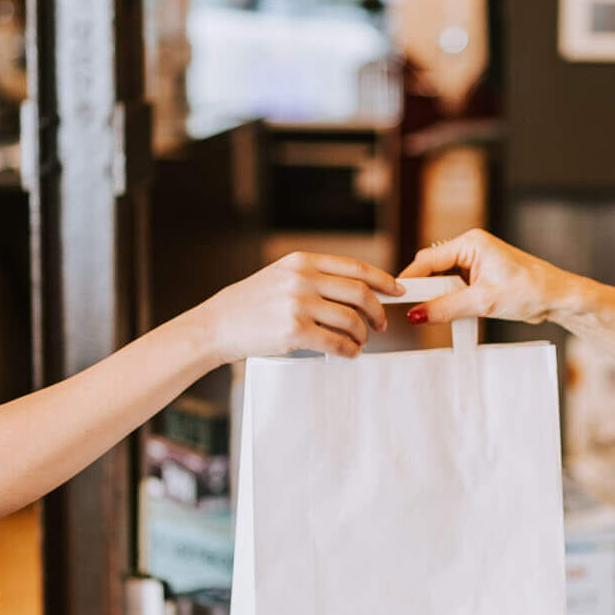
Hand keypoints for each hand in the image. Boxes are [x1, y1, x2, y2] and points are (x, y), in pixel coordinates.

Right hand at [190, 253, 400, 363]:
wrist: (217, 324)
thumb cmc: (251, 304)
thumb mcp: (281, 276)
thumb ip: (314, 278)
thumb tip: (356, 291)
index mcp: (302, 261)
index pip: (355, 267)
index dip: (383, 279)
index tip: (397, 289)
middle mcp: (303, 279)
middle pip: (360, 293)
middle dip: (377, 311)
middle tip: (380, 325)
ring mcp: (298, 304)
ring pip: (352, 320)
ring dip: (363, 334)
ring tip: (360, 342)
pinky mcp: (295, 331)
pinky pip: (337, 342)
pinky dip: (350, 350)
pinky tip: (350, 353)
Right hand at [396, 231, 577, 325]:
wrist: (558, 298)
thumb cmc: (529, 290)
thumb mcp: (483, 302)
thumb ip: (446, 308)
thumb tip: (417, 315)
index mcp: (471, 243)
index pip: (428, 259)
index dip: (411, 279)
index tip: (396, 297)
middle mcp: (471, 248)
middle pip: (433, 268)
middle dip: (424, 290)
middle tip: (415, 311)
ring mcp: (476, 262)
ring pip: (443, 280)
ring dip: (439, 297)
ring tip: (435, 314)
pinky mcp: (482, 276)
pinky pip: (456, 287)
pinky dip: (450, 301)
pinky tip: (450, 313)